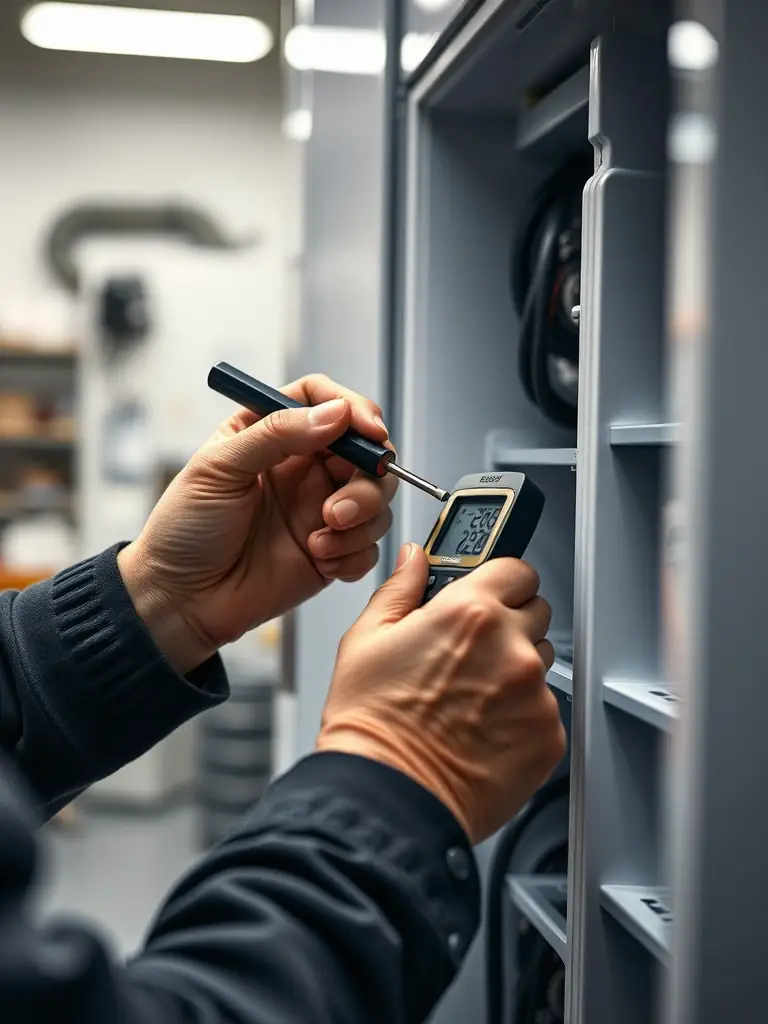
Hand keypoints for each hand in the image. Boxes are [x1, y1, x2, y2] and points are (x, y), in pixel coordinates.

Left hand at [118, 376, 396, 674]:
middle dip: (367, 476)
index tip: (368, 430)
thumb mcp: (220, 467)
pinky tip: (319, 560)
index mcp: (275, 435)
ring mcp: (321, 511)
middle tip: (337, 508)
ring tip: (320, 537)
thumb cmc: (185, 528)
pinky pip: (369, 548)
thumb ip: (278, 434)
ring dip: (362, 519)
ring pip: (377, 500)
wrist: (180, 599)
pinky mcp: (331, 553)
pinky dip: (354, 554)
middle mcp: (305, 469)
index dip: (354, 409)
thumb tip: (336, 412)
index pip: (328, 403)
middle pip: (367, 453)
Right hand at [316, 545, 565, 843]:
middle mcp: (511, 648)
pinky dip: (522, 716)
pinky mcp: (548, 736)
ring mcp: (535, 694)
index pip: (517, 569)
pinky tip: (484, 730)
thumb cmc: (372, 724)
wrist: (389, 797)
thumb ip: (401, 588)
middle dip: (509, 624)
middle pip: (536, 612)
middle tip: (471, 653)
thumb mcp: (366, 639)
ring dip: (517, 670)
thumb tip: (415, 559)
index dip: (500, 581)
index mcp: (470, 613)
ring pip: (542, 663)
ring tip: (472, 698)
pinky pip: (545, 710)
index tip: (490, 593)